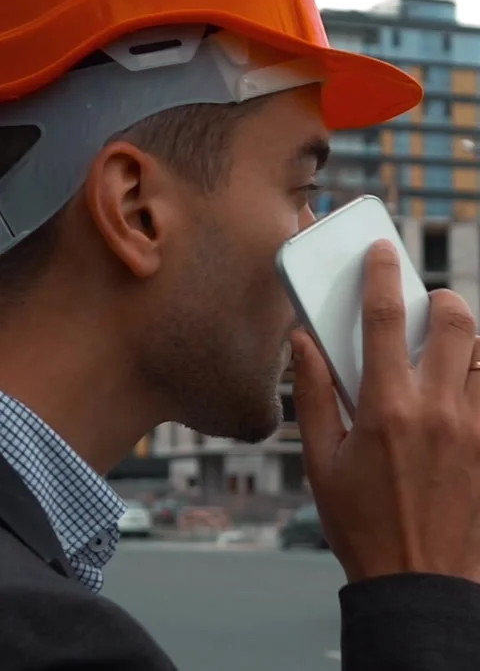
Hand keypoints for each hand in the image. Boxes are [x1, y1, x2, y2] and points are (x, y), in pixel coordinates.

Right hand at [291, 240, 479, 583]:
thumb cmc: (361, 523)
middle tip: (426, 304)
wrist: (417, 582)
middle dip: (441, 298)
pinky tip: (457, 394)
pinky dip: (478, 378)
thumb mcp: (322, 461)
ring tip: (441, 351)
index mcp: (386, 408)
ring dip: (463, 338)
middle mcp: (437, 409)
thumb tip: (303, 342)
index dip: (382, 274)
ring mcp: (473, 428)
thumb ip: (312, 394)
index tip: (382, 252)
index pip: (384, 318)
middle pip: (454, 322)